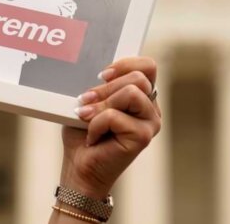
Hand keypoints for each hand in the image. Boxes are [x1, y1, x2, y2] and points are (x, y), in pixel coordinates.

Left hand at [59, 56, 160, 198]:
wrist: (79, 166)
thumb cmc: (83, 132)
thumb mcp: (90, 100)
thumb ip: (100, 84)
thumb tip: (98, 72)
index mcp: (142, 95)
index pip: (147, 66)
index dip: (125, 64)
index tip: (102, 75)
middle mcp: (150, 108)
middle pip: (138, 78)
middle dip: (105, 88)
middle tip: (85, 101)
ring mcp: (150, 123)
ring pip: (131, 93)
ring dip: (102, 104)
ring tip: (87, 118)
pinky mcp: (143, 137)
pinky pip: (115, 115)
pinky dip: (96, 123)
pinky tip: (93, 136)